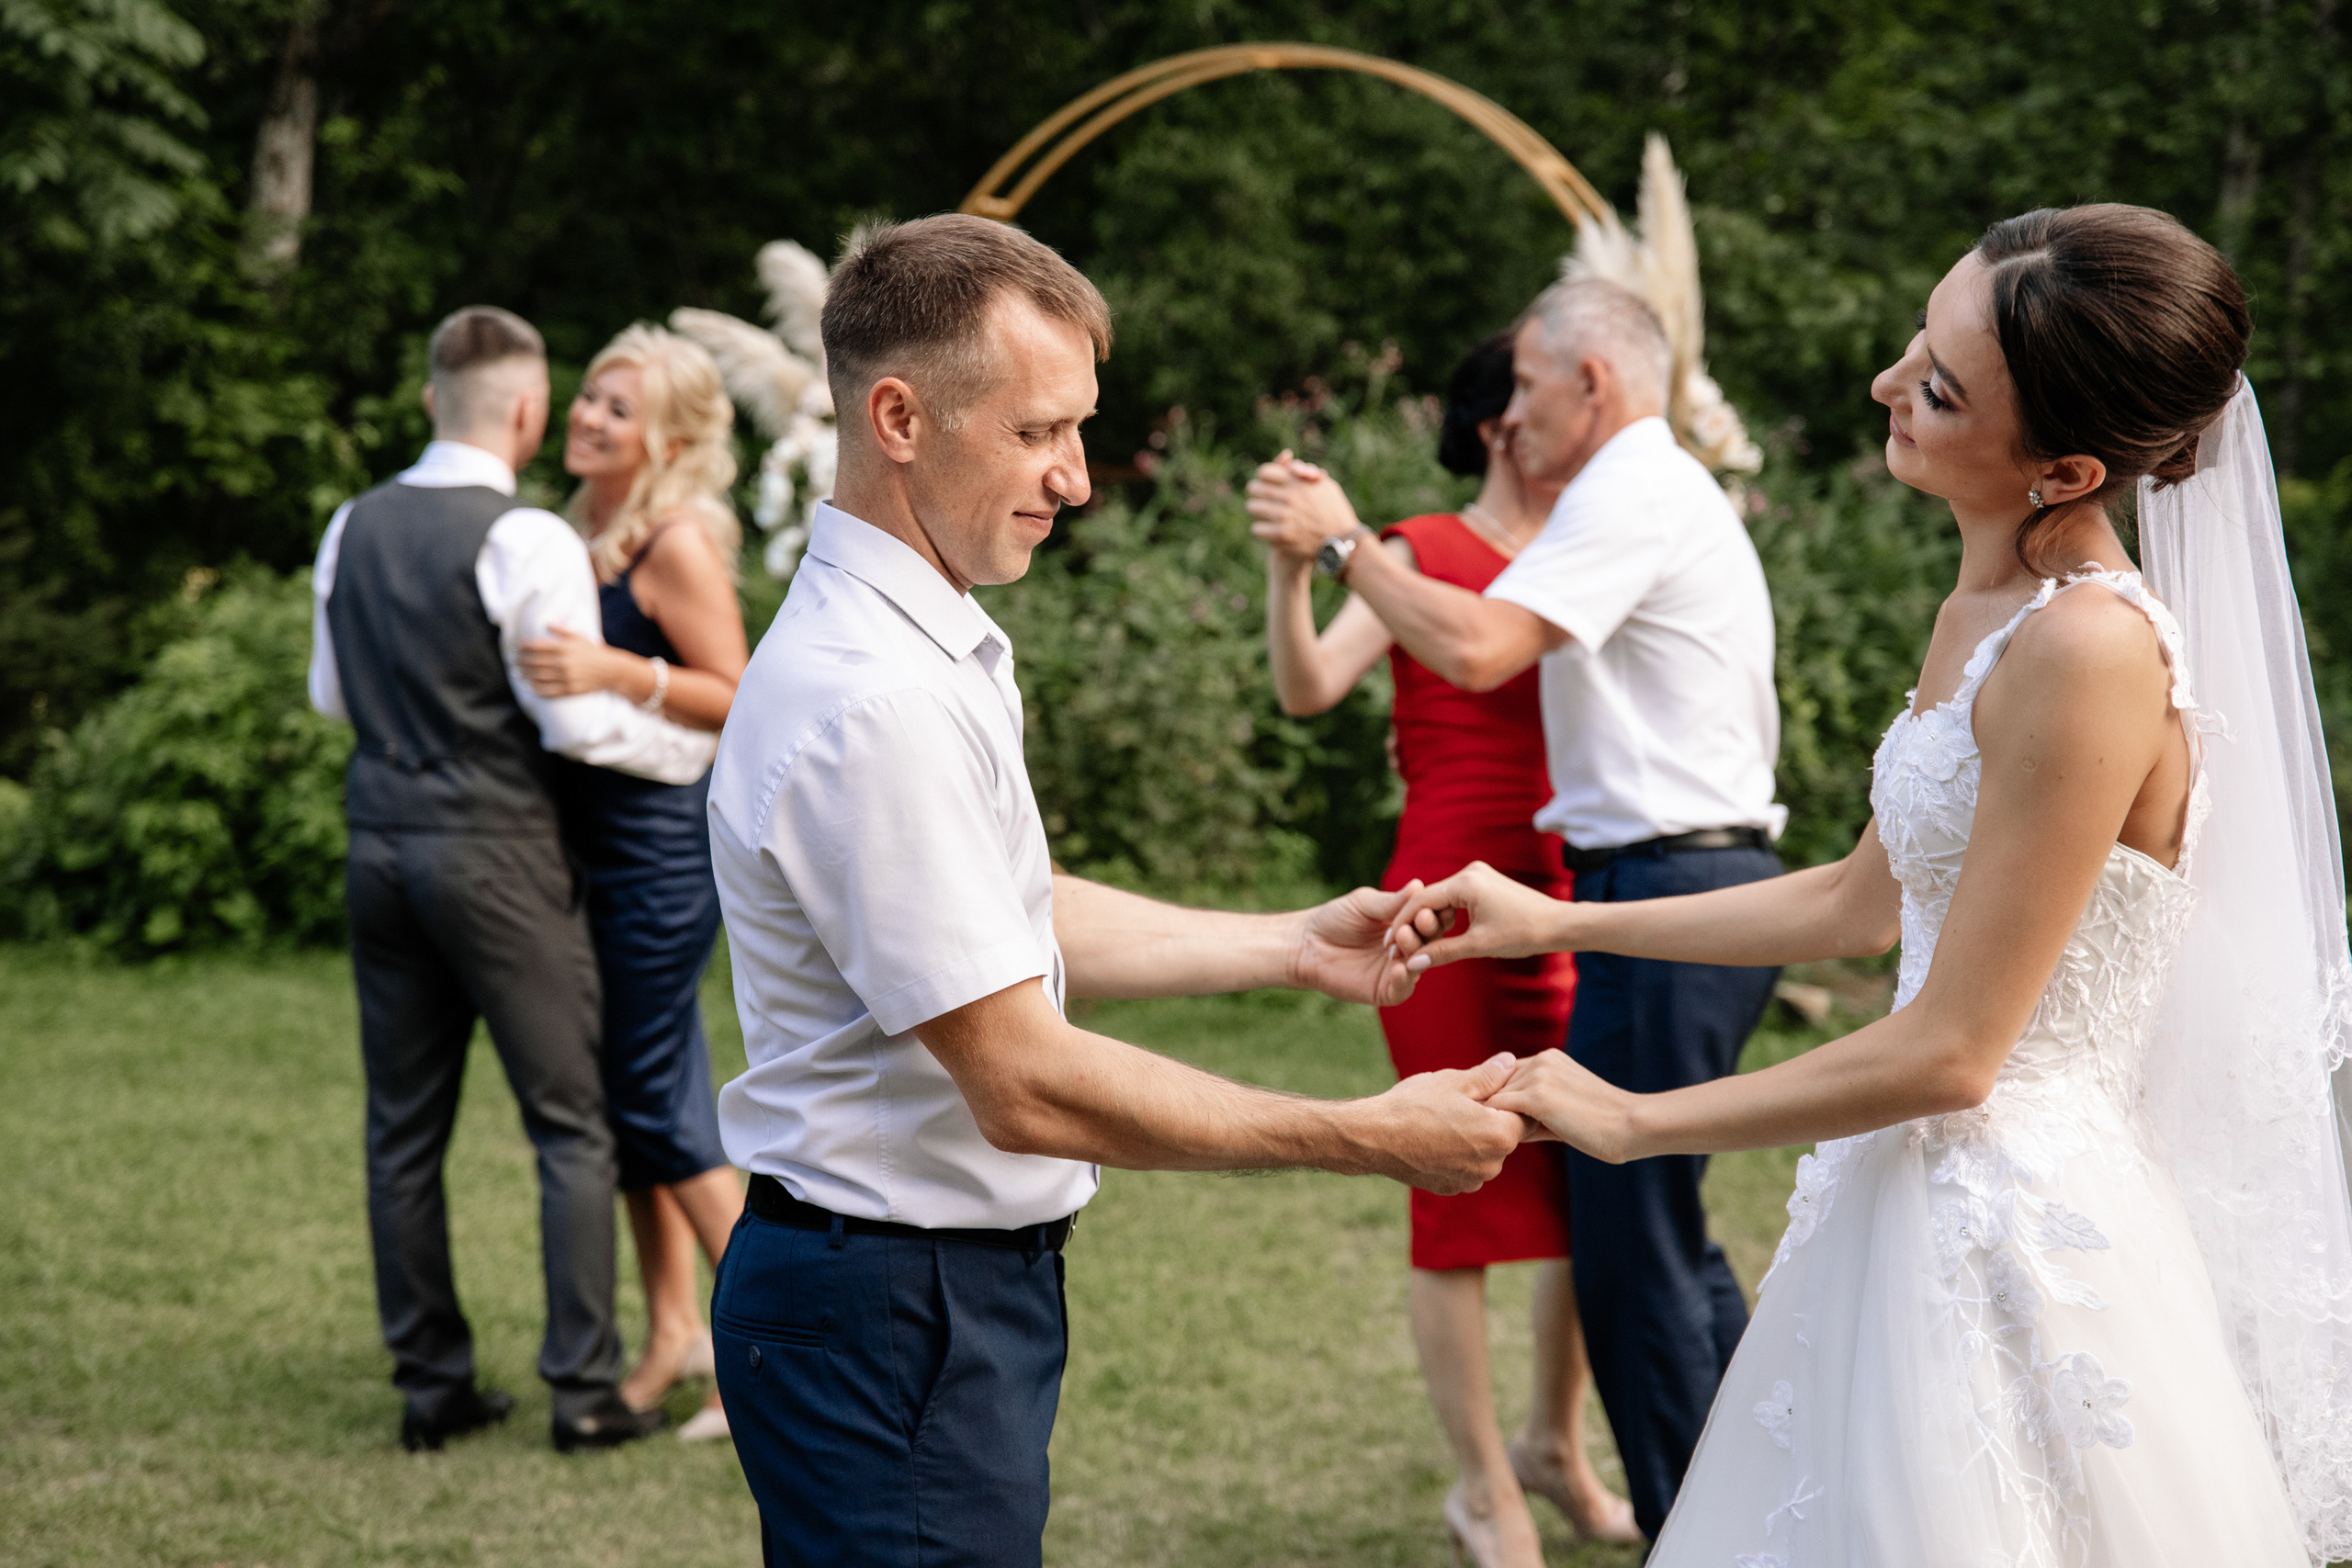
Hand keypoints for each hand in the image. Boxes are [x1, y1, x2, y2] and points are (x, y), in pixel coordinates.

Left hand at [518, 624, 633, 698]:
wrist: (611, 671)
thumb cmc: (593, 652)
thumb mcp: (579, 637)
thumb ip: (561, 630)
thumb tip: (546, 624)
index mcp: (564, 647)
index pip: (535, 647)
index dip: (523, 648)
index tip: (518, 648)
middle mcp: (563, 662)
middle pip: (533, 662)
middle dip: (521, 662)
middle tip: (515, 661)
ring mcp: (566, 677)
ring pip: (537, 677)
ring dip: (525, 675)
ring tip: (520, 673)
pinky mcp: (569, 690)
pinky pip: (547, 691)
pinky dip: (536, 688)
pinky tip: (532, 685)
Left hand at [1245, 450, 1363, 561]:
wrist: (1343, 541)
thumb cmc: (1334, 510)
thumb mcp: (1324, 485)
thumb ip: (1304, 470)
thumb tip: (1286, 455)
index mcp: (1298, 482)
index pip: (1264, 472)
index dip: (1263, 478)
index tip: (1266, 484)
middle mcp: (1289, 497)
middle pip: (1254, 488)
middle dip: (1256, 493)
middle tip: (1260, 499)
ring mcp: (1284, 517)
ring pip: (1252, 508)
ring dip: (1257, 511)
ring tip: (1264, 515)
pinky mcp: (1281, 536)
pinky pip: (1256, 529)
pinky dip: (1261, 530)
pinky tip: (1268, 530)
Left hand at [1290, 883, 1422, 1005]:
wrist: (1306, 944)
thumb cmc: (1335, 918)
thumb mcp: (1364, 904)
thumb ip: (1391, 901)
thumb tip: (1419, 885)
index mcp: (1407, 925)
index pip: (1431, 918)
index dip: (1433, 912)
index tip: (1431, 904)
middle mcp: (1408, 949)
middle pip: (1430, 941)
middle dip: (1427, 930)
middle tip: (1420, 920)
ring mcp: (1398, 971)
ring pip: (1419, 964)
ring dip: (1415, 951)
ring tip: (1402, 938)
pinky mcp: (1385, 991)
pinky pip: (1402, 988)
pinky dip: (1404, 979)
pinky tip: (1399, 967)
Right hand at [1363, 1052, 1528, 1192]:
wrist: (1373, 1137)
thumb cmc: (1414, 1105)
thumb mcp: (1454, 1082)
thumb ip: (1489, 1076)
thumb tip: (1509, 1063)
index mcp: (1499, 1135)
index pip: (1522, 1116)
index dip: (1506, 1100)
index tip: (1486, 1092)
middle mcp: (1491, 1165)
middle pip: (1503, 1137)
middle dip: (1489, 1120)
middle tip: (1460, 1103)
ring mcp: (1470, 1180)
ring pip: (1483, 1154)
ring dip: (1472, 1140)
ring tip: (1443, 1122)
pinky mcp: (1451, 1188)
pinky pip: (1464, 1168)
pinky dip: (1455, 1156)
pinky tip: (1433, 1140)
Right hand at [1387, 861, 1577, 969]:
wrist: (1560, 925)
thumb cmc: (1523, 933)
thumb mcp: (1478, 945)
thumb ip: (1441, 952)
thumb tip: (1411, 963)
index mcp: (1466, 881)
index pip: (1420, 900)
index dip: (1402, 923)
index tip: (1390, 944)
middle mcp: (1470, 872)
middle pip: (1429, 897)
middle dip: (1413, 923)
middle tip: (1398, 948)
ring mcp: (1478, 876)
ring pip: (1441, 899)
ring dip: (1429, 921)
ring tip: (1415, 944)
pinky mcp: (1485, 884)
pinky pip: (1456, 899)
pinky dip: (1445, 916)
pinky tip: (1438, 934)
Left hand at [1488, 1049, 1640, 1164]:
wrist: (1631, 1125)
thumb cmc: (1601, 1124)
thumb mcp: (1563, 1105)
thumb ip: (1532, 1106)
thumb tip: (1497, 1122)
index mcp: (1548, 1058)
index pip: (1505, 1076)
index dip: (1500, 1099)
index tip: (1496, 1120)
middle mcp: (1541, 1060)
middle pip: (1497, 1087)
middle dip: (1496, 1111)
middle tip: (1498, 1133)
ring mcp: (1538, 1076)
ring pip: (1496, 1099)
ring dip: (1498, 1120)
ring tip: (1510, 1138)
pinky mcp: (1537, 1096)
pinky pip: (1498, 1110)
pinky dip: (1497, 1126)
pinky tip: (1508, 1140)